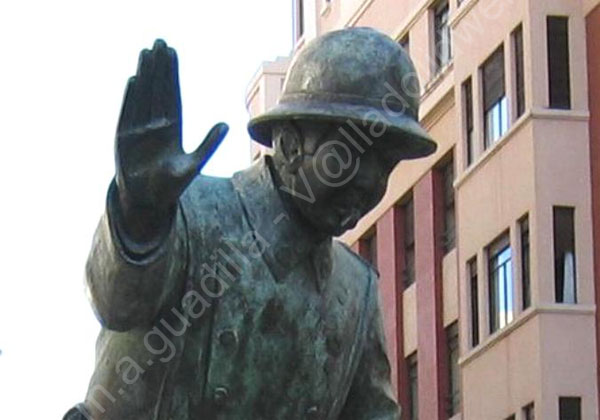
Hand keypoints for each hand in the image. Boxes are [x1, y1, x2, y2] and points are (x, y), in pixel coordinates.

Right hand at [114, 40, 227, 239]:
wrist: (146, 204)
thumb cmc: (170, 187)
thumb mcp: (194, 164)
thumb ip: (209, 144)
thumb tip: (228, 124)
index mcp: (172, 130)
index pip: (173, 96)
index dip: (172, 75)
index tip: (173, 53)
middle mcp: (155, 126)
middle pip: (157, 91)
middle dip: (158, 67)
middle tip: (159, 42)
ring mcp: (138, 131)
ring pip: (142, 96)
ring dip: (144, 75)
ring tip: (145, 53)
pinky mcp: (123, 139)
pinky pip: (128, 113)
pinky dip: (131, 98)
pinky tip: (134, 80)